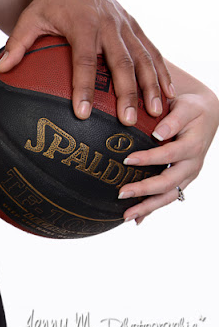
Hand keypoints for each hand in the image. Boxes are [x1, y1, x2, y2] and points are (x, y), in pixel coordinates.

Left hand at [0, 0, 175, 124]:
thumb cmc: (52, 0)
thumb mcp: (30, 18)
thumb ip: (17, 44)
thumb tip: (0, 69)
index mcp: (82, 25)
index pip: (84, 61)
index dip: (84, 87)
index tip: (83, 113)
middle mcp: (109, 26)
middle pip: (120, 63)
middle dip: (126, 93)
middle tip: (126, 121)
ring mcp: (125, 26)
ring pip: (143, 59)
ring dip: (151, 86)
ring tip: (155, 112)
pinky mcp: (135, 28)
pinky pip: (152, 51)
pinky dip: (162, 73)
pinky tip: (168, 95)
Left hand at [117, 82, 218, 222]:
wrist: (205, 114)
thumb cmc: (191, 108)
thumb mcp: (186, 107)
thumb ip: (173, 120)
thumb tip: (158, 134)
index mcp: (192, 145)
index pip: (169, 154)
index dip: (149, 158)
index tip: (126, 159)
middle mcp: (192, 164)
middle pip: (168, 182)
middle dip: (144, 190)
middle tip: (120, 193)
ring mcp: (187, 175)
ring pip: (168, 196)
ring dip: (147, 207)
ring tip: (126, 216)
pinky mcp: (182, 180)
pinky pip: (167, 197)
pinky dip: (152, 209)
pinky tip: (137, 219)